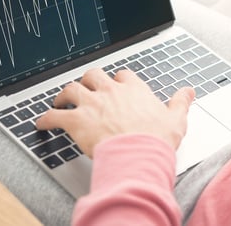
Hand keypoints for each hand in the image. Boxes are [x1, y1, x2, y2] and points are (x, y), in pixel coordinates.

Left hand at [36, 68, 194, 157]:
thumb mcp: (176, 119)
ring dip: (63, 95)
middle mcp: (111, 92)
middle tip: (85, 88)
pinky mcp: (76, 121)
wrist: (138, 154)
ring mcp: (92, 104)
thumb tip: (189, 91)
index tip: (118, 85)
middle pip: (94, 75)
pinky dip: (45, 119)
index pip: (123, 76)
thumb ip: (180, 102)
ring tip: (60, 101)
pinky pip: (55, 116)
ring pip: (71, 89)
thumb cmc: (156, 139)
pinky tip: (41, 124)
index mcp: (134, 90)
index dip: (119, 80)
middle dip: (88, 80)